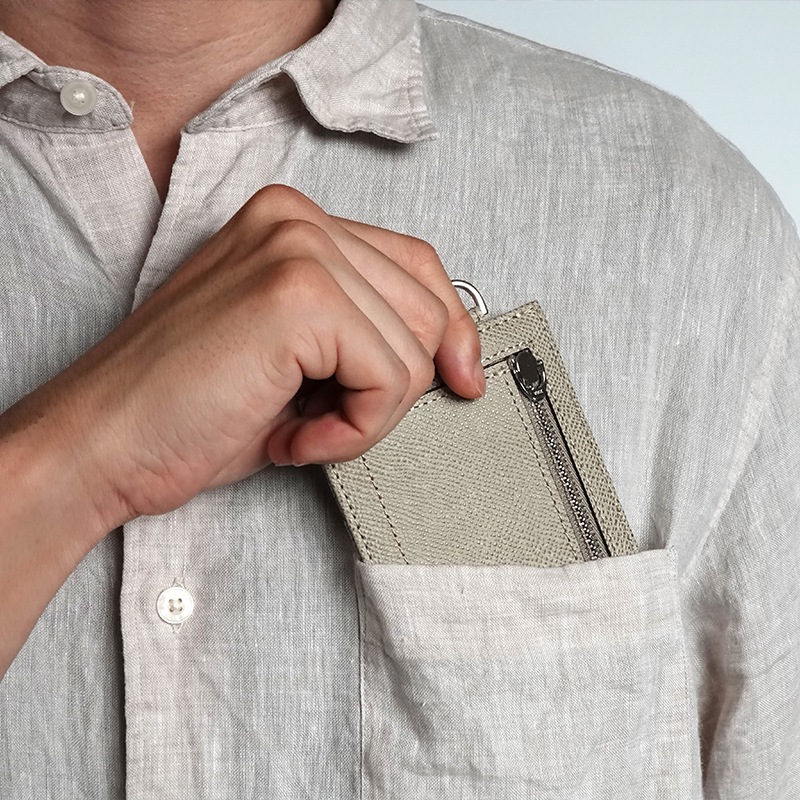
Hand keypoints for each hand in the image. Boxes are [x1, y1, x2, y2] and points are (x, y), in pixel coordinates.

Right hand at [7, 184, 483, 530]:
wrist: (106, 442)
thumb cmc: (191, 407)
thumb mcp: (296, 356)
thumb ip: (363, 332)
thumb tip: (450, 356)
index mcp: (294, 222)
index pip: (418, 265)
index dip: (450, 330)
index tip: (461, 379)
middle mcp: (297, 219)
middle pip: (427, 308)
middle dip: (395, 388)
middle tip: (328, 418)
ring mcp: (296, 249)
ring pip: (415, 350)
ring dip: (369, 414)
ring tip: (301, 426)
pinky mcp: (296, 296)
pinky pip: (388, 378)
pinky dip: (355, 428)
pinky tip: (295, 435)